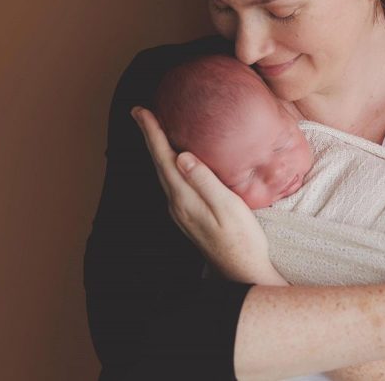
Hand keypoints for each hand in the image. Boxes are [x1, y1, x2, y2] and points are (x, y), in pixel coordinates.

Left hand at [131, 107, 284, 284]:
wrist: (243, 273)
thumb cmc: (242, 239)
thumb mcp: (228, 207)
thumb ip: (205, 181)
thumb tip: (181, 156)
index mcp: (184, 198)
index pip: (163, 158)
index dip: (152, 133)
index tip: (141, 111)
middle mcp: (177, 204)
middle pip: (159, 163)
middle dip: (150, 136)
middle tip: (142, 113)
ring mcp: (181, 212)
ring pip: (164, 173)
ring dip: (158, 150)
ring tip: (155, 130)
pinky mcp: (189, 216)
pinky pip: (173, 182)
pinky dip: (168, 164)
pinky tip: (176, 160)